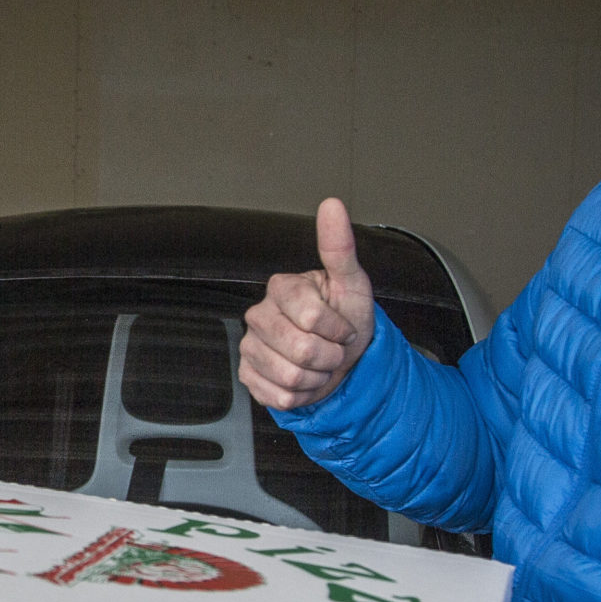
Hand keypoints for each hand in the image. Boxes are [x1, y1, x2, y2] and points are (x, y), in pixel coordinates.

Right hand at [238, 197, 376, 410]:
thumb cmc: (345, 319)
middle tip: (333, 348)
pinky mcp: (248, 376)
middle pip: (301, 350)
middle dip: (330, 356)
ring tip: (320, 364)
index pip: (311, 317)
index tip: (343, 327)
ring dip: (317, 377)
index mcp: (282, 288)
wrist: (341, 360)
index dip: (338, 330)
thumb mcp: (352, 284)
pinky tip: (305, 379)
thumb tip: (332, 205)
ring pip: (290, 377)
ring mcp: (250, 347)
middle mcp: (259, 315)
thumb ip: (339, 247)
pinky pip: (279, 396)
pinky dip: (302, 395)